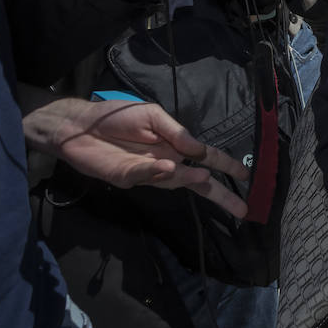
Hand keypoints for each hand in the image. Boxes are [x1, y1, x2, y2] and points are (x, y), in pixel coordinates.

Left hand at [22, 96, 250, 218]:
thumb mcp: (153, 116)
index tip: (247, 177)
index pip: (207, 158)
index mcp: (176, 146)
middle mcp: (166, 162)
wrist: (80, 125)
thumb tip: (201, 151)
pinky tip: (169, 167)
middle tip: (242, 210)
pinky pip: (146, 177)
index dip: (227, 167)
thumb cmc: (118, 116)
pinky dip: (157, 173)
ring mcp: (147, 174)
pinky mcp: (126, 179)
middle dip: (220, 195)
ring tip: (204, 176)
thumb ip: (177, 133)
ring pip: (175, 181)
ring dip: (189, 178)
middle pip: (198, 182)